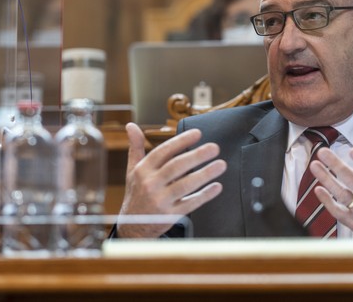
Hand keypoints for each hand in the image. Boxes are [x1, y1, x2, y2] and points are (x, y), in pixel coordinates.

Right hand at [116, 123, 226, 237]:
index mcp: (143, 170)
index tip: (198, 133)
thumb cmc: (137, 193)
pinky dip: (205, 195)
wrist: (132, 227)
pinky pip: (190, 203)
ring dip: (205, 174)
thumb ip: (136, 147)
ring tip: (221, 164)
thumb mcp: (133, 170)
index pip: (163, 152)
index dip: (181, 141)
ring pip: (185, 185)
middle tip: (214, 147)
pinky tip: (217, 186)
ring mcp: (160, 201)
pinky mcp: (170, 215)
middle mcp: (150, 184)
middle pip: (176, 167)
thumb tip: (131, 125)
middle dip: (197, 156)